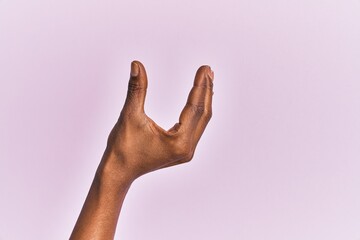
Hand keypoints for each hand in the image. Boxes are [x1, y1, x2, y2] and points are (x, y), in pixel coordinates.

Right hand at [101, 60, 213, 182]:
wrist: (118, 171)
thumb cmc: (122, 147)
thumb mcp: (129, 115)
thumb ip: (136, 89)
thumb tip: (137, 65)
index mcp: (178, 142)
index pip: (195, 108)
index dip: (200, 86)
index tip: (205, 68)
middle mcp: (187, 148)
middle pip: (203, 114)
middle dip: (206, 90)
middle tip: (208, 69)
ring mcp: (186, 151)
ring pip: (201, 121)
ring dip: (204, 100)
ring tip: (207, 80)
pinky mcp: (181, 150)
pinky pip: (195, 126)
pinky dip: (197, 111)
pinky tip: (198, 98)